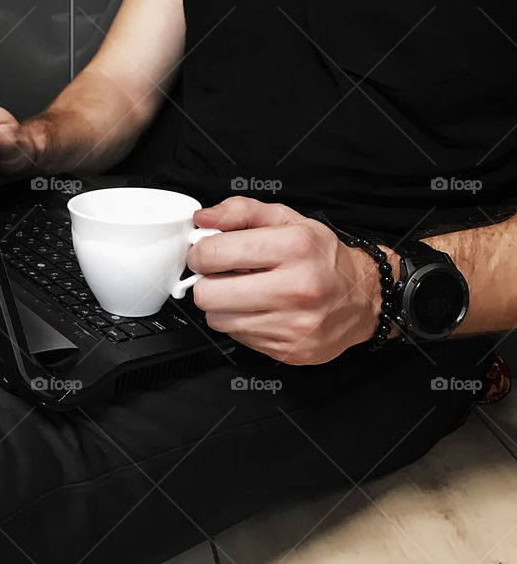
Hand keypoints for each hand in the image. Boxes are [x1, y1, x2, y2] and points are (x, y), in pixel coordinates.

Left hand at [187, 197, 389, 364]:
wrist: (364, 297)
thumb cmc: (321, 256)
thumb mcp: (286, 219)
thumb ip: (240, 212)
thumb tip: (203, 218)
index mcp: (294, 247)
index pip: (213, 254)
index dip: (199, 253)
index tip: (205, 253)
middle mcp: (296, 288)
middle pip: (208, 294)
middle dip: (207, 282)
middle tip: (221, 275)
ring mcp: (294, 324)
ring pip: (218, 320)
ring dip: (222, 306)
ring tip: (244, 292)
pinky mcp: (289, 351)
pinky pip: (238, 338)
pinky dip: (241, 323)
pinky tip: (260, 310)